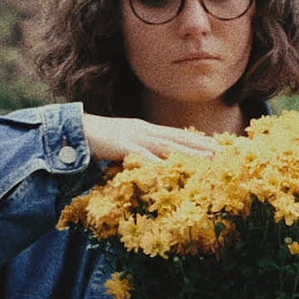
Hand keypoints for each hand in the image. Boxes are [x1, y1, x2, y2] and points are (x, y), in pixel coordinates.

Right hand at [82, 114, 218, 162]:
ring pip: (166, 146)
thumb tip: (154, 162)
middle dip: (200, 146)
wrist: (77, 129)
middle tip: (222, 153)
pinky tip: (167, 169)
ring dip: (187, 153)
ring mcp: (134, 137)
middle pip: (178, 138)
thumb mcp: (126, 143)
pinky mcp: (121, 146)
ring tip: (206, 160)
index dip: (197, 140)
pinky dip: (155, 162)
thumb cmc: (100, 140)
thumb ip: (140, 150)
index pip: (177, 134)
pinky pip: (141, 155)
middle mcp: (145, 131)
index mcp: (146, 130)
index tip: (217, 145)